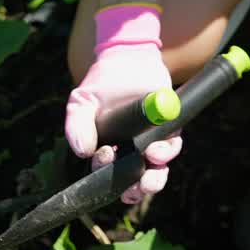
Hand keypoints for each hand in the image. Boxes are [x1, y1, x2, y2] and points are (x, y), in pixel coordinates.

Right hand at [66, 42, 182, 202]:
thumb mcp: (82, 103)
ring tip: (149, 167)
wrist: (127, 58)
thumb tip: (82, 151)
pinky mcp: (167, 128)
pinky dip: (167, 153)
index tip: (105, 156)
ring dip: (154, 178)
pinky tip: (157, 149)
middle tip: (133, 188)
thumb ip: (77, 125)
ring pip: (155, 171)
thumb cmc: (101, 85)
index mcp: (106, 151)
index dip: (104, 173)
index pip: (105, 174)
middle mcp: (128, 152)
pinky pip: (171, 147)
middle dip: (134, 191)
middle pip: (133, 182)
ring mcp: (149, 142)